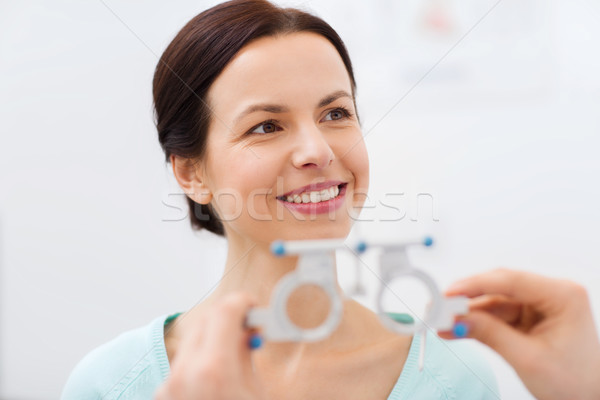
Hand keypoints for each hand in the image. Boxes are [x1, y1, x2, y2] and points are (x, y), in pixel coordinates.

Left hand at [155, 293, 267, 399]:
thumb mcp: (254, 392)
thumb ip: (245, 355)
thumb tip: (245, 330)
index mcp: (214, 371)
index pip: (224, 312)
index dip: (241, 302)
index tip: (252, 305)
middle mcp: (185, 373)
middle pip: (204, 320)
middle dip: (227, 316)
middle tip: (246, 325)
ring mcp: (169, 384)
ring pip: (191, 339)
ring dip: (212, 337)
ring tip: (232, 354)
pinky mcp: (162, 393)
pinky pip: (183, 362)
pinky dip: (200, 359)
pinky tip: (215, 375)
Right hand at [440, 268, 599, 399]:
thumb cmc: (576, 383)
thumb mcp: (528, 359)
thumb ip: (491, 334)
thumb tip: (459, 318)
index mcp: (563, 296)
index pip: (511, 281)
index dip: (475, 285)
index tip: (448, 293)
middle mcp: (551, 294)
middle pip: (499, 289)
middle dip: (467, 300)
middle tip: (439, 308)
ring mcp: (539, 306)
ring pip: (494, 302)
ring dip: (468, 314)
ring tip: (442, 323)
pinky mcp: (529, 318)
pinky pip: (497, 315)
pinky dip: (477, 322)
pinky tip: (457, 329)